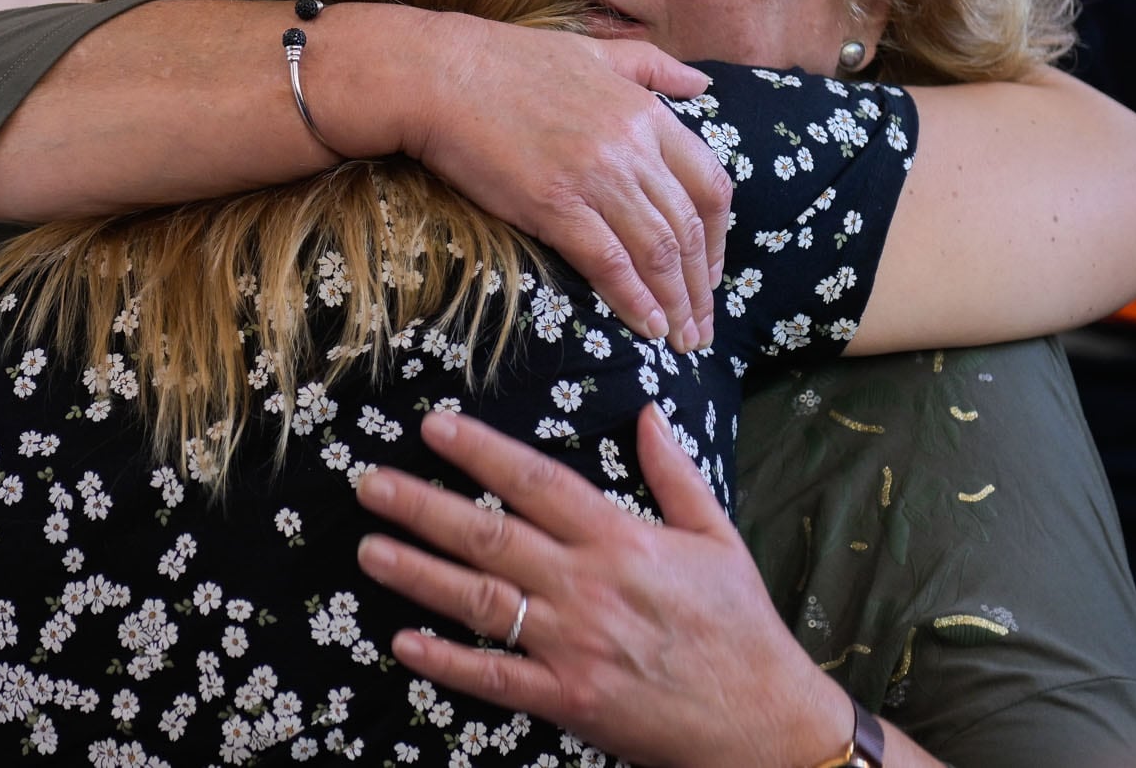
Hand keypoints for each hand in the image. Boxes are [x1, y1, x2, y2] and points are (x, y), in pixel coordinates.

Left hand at [355, 410, 853, 767]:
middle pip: (490, 536)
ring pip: (480, 602)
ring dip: (419, 575)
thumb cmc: (741, 627)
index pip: (536, 481)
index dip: (480, 451)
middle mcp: (588, 587)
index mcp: (621, 540)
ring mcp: (573, 646)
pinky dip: (447, 662)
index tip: (432, 426)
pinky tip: (403, 641)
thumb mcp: (717, 537)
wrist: (766, 724)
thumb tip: (646, 411)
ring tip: (369, 550)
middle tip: (369, 484)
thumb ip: (673, 472)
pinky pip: (495, 678)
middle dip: (423, 507)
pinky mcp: (568, 700)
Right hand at [401, 16, 730, 348]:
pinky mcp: (554, 205)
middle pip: (688, 230)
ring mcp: (595, 178)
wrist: (440, 75)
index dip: (719, 238)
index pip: (709, 186)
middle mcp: (632, 148)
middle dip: (700, 287)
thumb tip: (703, 83)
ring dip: (676, 304)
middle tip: (702, 326)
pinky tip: (646, 326)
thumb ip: (654, 66)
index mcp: (647, 113)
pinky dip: (634, 299)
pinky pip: (609, 263)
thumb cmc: (508, 61)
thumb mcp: (594, 50)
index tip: (711, 273)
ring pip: (657, 252)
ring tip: (681, 339)